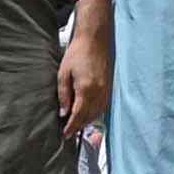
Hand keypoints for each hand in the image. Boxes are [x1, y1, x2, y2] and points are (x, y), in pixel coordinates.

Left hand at [55, 20, 112, 141]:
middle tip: (69, 131)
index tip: (65, 134)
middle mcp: (99, 92)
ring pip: (98, 113)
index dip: (71, 127)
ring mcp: (106, 89)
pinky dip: (95, 112)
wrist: (95, 39)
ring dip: (88, 120)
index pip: (78, 115)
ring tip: (77, 123)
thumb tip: (63, 112)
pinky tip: (88, 112)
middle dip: (79, 126)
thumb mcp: (63, 74)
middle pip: (89, 117)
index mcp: (86, 90)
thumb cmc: (77, 53)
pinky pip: (103, 105)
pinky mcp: (110, 86)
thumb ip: (64, 95)